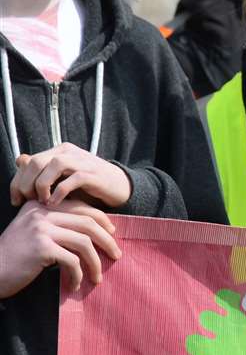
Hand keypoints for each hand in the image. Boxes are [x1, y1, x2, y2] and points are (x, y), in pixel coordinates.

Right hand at [0, 199, 119, 296]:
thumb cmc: (12, 257)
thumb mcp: (32, 232)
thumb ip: (55, 225)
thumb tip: (94, 230)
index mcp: (41, 205)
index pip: (80, 207)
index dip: (101, 220)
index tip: (112, 233)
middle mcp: (41, 213)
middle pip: (87, 222)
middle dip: (107, 240)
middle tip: (116, 255)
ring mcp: (41, 229)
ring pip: (84, 242)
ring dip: (95, 262)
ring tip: (97, 278)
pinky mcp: (41, 248)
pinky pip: (72, 261)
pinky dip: (77, 275)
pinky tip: (74, 285)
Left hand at [11, 143, 131, 208]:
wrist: (119, 187)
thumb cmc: (87, 185)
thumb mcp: (61, 177)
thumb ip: (41, 169)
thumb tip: (20, 160)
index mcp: (59, 151)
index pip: (29, 162)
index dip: (17, 181)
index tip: (17, 200)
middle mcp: (69, 152)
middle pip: (36, 162)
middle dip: (26, 184)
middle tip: (29, 201)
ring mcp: (82, 162)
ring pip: (52, 166)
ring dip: (41, 186)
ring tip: (42, 201)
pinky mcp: (93, 174)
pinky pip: (71, 180)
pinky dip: (59, 193)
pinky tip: (55, 203)